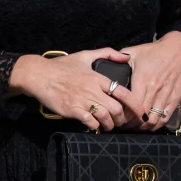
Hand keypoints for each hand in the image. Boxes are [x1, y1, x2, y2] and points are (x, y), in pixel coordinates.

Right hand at [9, 47, 145, 131]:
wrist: (39, 75)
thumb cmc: (62, 66)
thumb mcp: (85, 55)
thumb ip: (107, 53)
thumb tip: (127, 56)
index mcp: (98, 78)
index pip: (124, 92)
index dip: (136, 105)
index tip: (140, 113)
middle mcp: (92, 89)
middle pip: (117, 109)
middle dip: (122, 119)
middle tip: (121, 122)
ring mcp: (81, 100)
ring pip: (105, 117)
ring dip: (109, 125)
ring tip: (108, 126)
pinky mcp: (71, 109)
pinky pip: (90, 122)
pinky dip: (95, 126)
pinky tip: (94, 125)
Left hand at [118, 32, 180, 131]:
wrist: (179, 51)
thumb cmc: (155, 51)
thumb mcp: (134, 52)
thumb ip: (118, 59)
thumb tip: (104, 64)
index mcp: (143, 79)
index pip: (132, 104)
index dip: (123, 114)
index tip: (116, 115)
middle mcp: (155, 89)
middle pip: (141, 115)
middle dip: (130, 123)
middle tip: (121, 124)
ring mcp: (166, 96)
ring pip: (153, 120)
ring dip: (142, 126)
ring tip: (133, 126)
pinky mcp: (175, 99)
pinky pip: (165, 118)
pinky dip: (156, 125)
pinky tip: (147, 125)